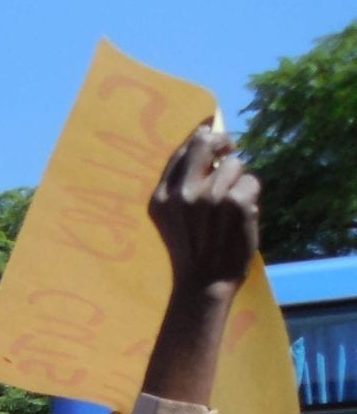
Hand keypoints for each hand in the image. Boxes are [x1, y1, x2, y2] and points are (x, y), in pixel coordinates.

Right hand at [150, 124, 260, 297]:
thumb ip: (181, 185)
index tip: (212, 130)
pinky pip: (251, 182)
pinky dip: (252, 196)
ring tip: (232, 204)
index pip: (182, 151)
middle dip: (223, 142)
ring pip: (235, 164)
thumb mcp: (172, 217)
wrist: (204, 283)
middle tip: (230, 147)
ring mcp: (210, 198)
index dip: (201, 135)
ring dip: (239, 180)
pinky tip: (242, 215)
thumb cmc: (191, 250)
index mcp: (161, 197)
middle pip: (206, 143)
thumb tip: (205, 139)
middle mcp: (183, 194)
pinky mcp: (235, 203)